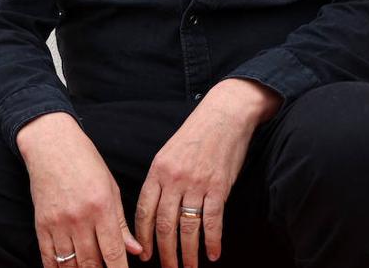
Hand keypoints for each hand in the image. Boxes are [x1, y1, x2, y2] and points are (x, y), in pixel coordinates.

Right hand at [17, 112, 143, 267]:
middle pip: (91, 263)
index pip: (113, 251)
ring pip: (70, 265)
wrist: (52, 146)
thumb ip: (121, 223)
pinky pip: (48, 259)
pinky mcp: (41, 225)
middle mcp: (80, 218)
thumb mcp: (111, 189)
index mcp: (102, 207)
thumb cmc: (87, 164)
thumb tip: (135, 251)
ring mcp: (58, 223)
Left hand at [135, 79, 280, 266]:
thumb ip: (162, 180)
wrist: (225, 114)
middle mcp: (174, 179)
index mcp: (158, 171)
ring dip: (187, 253)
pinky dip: (212, 240)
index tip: (144, 256)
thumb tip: (156, 210)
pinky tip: (212, 254)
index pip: (144, 211)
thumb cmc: (197, 134)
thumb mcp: (169, 152)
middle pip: (164, 225)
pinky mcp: (219, 186)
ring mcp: (197, 183)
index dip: (143, 237)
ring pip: (187, 227)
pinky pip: (213, 220)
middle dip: (164, 252)